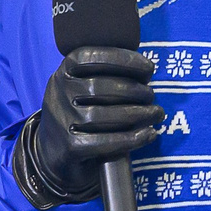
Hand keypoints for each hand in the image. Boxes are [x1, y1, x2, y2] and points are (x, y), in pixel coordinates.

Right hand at [14, 47, 162, 208]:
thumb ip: (104, 75)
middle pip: (100, 87)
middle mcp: (58, 94)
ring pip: (104, 116)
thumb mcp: (80, 87)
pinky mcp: (70, 147)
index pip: (88, 58)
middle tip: (151, 95)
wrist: (54, 152)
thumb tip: (145, 70)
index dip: (122, 59)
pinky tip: (149, 134)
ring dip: (139, 114)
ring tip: (156, 113)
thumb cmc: (80, 112)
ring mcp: (62, 122)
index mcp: (62, 73)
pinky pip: (105, 142)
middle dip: (134, 90)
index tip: (149, 68)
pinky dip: (132, 138)